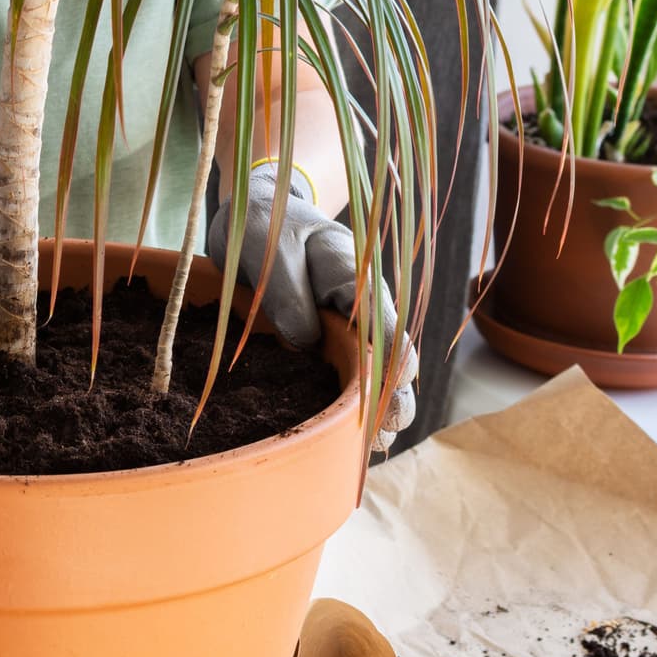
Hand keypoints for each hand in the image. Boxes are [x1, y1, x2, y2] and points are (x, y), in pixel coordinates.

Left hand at [207, 162, 417, 450]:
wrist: (259, 211)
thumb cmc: (264, 226)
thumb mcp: (268, 248)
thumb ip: (288, 291)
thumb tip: (305, 341)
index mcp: (352, 270)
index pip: (381, 316)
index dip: (392, 353)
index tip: (397, 383)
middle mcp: (361, 299)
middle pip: (391, 349)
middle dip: (394, 390)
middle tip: (389, 427)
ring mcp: (351, 321)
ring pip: (376, 367)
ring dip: (378, 405)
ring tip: (377, 445)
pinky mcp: (334, 337)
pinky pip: (350, 371)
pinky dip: (354, 401)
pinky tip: (353, 436)